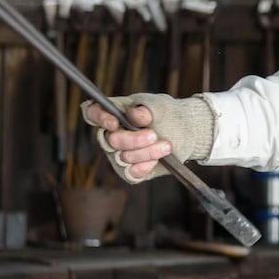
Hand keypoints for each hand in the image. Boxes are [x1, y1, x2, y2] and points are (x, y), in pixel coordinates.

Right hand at [81, 93, 215, 183]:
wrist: (185, 132)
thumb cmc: (168, 115)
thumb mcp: (160, 106)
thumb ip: (147, 109)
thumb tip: (136, 115)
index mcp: (115, 113)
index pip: (93, 113)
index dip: (99, 118)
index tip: (115, 123)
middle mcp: (112, 134)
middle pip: (111, 140)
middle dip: (134, 139)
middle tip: (154, 135)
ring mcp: (120, 153)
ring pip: (124, 157)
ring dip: (147, 152)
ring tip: (166, 146)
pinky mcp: (131, 169)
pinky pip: (131, 172)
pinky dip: (145, 166)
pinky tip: (157, 160)